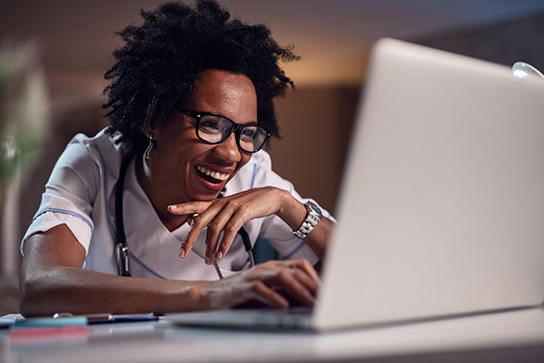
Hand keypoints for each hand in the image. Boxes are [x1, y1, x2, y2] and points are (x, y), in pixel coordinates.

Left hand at [168, 187, 297, 264]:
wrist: (272, 197)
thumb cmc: (251, 204)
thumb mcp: (229, 207)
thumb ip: (212, 214)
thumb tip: (192, 221)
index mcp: (217, 202)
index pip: (196, 204)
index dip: (183, 206)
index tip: (170, 208)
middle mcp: (222, 203)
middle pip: (200, 220)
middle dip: (190, 238)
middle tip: (183, 252)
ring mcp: (232, 207)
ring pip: (214, 228)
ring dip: (209, 246)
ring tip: (208, 260)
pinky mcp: (243, 212)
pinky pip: (230, 230)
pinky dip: (224, 244)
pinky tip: (221, 253)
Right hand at [205, 259, 319, 308]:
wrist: (210, 295)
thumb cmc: (241, 295)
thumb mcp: (268, 292)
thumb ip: (286, 293)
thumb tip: (309, 301)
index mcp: (274, 267)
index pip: (300, 265)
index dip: (315, 277)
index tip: (327, 291)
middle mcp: (266, 268)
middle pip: (295, 271)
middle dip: (312, 285)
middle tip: (324, 299)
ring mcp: (254, 276)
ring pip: (281, 277)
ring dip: (299, 290)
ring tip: (310, 302)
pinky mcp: (243, 287)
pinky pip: (261, 290)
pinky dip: (274, 298)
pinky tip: (284, 306)